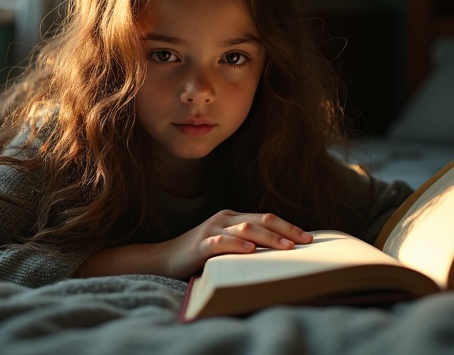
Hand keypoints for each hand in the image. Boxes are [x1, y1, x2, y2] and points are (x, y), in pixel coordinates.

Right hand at [159, 209, 312, 279]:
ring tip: (286, 248)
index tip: (308, 238)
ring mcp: (212, 230)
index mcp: (233, 218)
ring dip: (268, 237)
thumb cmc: (201, 254)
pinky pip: (221, 242)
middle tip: (304, 243)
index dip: (288, 226)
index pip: (265, 218)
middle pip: (260, 220)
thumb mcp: (227, 245)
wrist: (166, 258)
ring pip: (245, 228)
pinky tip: (250, 250)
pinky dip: (237, 244)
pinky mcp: (201, 244)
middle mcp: (224, 219)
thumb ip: (247, 243)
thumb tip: (281, 252)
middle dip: (285, 231)